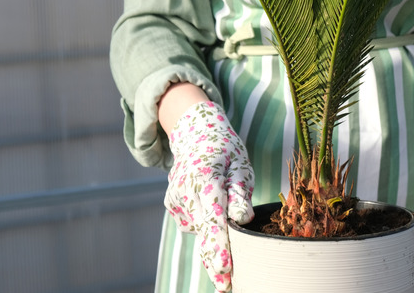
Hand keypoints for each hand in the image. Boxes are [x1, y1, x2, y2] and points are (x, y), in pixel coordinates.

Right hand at [165, 101, 254, 291]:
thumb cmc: (226, 151)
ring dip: (213, 236)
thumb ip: (240, 192)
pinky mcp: (172, 205)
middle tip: (225, 285)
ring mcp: (175, 199)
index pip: (214, 218)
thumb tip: (241, 218)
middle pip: (204, 232)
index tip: (224, 267)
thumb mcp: (240, 165)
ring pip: (200, 229)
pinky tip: (209, 205)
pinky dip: (205, 223)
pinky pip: (193, 223)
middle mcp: (185, 191)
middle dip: (215, 259)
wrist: (195, 135)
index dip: (220, 244)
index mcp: (205, 178)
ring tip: (223, 207)